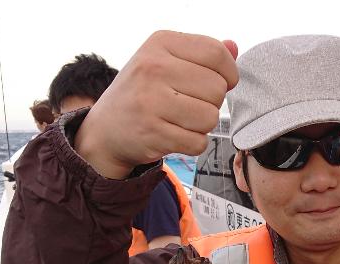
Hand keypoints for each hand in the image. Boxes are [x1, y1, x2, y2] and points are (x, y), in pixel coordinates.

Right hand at [75, 33, 238, 178]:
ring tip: (181, 120)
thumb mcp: (165, 62)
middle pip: (217, 89)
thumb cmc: (142, 93)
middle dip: (211, 102)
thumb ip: (201, 54)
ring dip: (202, 125)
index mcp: (160, 43)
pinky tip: (175, 135)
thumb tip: (233, 46)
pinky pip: (198, 142)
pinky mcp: (153, 132)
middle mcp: (153, 68)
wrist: (106, 129)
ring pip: (210, 117)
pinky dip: (193, 144)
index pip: (216, 54)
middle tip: (189, 105)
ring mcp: (151, 101)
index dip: (228, 74)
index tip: (218, 82)